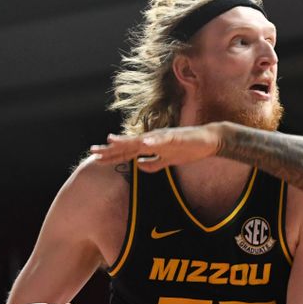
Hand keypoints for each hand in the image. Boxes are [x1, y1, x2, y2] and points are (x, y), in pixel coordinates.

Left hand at [90, 124, 221, 171]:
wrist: (209, 140)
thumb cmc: (189, 149)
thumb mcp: (168, 161)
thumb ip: (154, 164)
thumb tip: (139, 166)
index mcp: (151, 145)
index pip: (128, 152)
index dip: (112, 155)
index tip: (96, 158)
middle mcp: (153, 139)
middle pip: (129, 145)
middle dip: (111, 149)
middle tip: (93, 151)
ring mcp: (163, 137)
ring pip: (141, 140)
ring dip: (127, 141)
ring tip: (111, 141)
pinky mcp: (175, 137)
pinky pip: (162, 140)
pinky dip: (153, 142)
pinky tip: (143, 143)